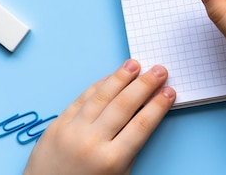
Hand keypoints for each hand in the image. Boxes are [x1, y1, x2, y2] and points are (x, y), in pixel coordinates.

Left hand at [23, 59, 175, 174]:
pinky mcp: (57, 124)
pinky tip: (110, 77)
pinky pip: (81, 99)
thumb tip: (144, 114)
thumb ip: (129, 148)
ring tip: (135, 64)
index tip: (169, 92)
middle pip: (124, 105)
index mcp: (111, 160)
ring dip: (121, 77)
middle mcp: (92, 142)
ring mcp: (72, 131)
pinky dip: (97, 86)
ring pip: (101, 96)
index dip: (157, 106)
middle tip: (159, 71)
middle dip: (145, 85)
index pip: (141, 125)